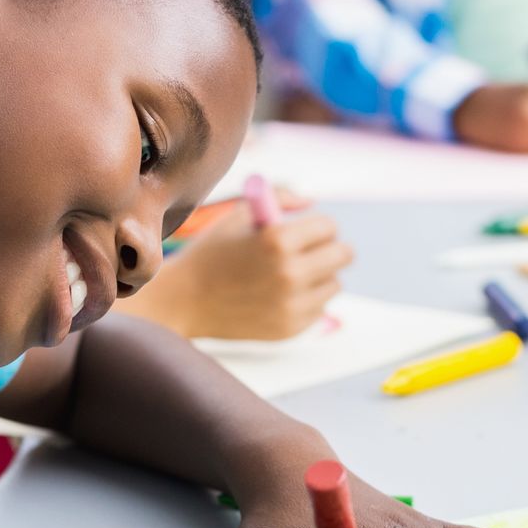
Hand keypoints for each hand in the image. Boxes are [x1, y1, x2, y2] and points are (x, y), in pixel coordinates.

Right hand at [133, 193, 352, 339]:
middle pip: (343, 255)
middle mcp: (290, 273)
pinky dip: (306, 301)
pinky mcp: (290, 328)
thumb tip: (311, 201)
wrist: (185, 300)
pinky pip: (319, 308)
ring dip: (319, 276)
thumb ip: (280, 198)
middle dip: (329, 249)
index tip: (307, 231)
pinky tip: (279, 296)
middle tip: (312, 251)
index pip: (329, 227)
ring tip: (289, 274)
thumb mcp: (240, 215)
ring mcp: (292, 305)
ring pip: (334, 284)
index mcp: (278, 239)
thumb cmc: (213, 252)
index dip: (318, 226)